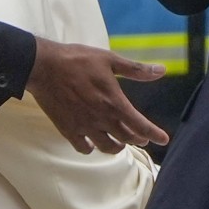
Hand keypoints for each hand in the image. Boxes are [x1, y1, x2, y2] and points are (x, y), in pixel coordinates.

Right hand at [27, 37, 169, 153]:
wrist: (44, 67)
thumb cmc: (78, 60)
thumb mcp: (110, 60)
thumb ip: (136, 69)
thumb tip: (161, 70)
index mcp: (115, 103)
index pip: (140, 125)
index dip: (154, 133)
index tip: (164, 140)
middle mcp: (102, 119)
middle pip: (126, 138)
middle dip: (137, 139)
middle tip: (142, 138)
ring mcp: (84, 126)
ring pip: (106, 147)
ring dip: (117, 146)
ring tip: (120, 142)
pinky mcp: (67, 129)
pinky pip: (83, 148)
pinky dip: (91, 148)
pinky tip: (92, 143)